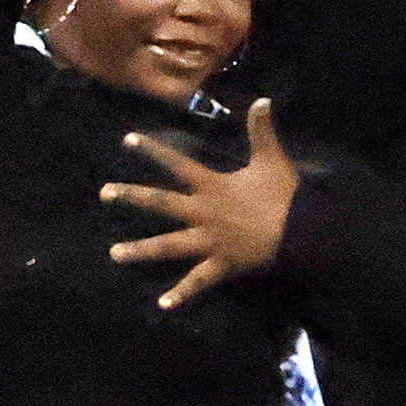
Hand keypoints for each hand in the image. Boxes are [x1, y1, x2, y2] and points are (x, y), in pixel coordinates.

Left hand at [102, 98, 297, 310]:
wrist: (301, 232)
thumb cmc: (284, 195)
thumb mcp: (271, 159)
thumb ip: (262, 130)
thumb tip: (262, 100)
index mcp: (211, 186)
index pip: (176, 164)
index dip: (152, 150)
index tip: (126, 140)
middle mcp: (202, 213)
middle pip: (161, 203)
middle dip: (132, 197)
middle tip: (104, 194)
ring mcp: (208, 241)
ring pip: (168, 246)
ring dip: (140, 250)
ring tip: (113, 255)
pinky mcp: (220, 265)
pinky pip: (197, 282)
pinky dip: (181, 295)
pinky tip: (162, 306)